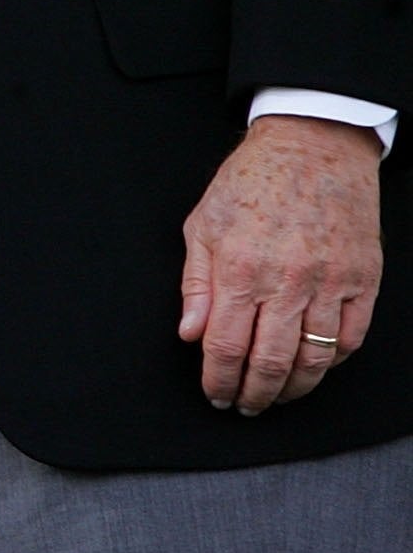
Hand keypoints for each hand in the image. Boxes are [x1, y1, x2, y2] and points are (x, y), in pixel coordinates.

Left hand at [179, 114, 383, 414]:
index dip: (218, 382)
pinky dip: (332, 362)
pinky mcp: (362, 280)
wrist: (313, 146)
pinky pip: (351, 338)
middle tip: (245, 406)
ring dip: (294, 389)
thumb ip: (195, 285)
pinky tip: (315, 367)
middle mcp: (286, 281)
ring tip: (277, 397)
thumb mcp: (202, 225)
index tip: (215, 396)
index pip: (225, 347)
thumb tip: (189, 333)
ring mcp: (329, 282)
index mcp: (240, 269)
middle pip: (271, 363)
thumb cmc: (251, 182)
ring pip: (315, 360)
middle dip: (254, 395)